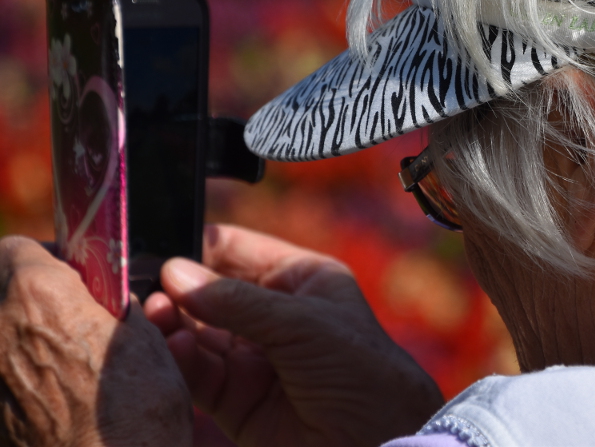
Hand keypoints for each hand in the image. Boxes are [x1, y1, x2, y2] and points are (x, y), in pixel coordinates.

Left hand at [0, 235, 192, 446]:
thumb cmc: (134, 416)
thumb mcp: (145, 342)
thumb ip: (113, 308)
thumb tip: (108, 302)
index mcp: (38, 296)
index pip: (19, 248)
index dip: (47, 258)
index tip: (72, 275)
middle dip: (25, 298)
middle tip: (62, 316)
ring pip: (0, 339)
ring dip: (17, 340)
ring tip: (57, 363)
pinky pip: (0, 378)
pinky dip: (14, 377)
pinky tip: (48, 396)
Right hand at [145, 225, 442, 446]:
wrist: (377, 442)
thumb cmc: (360, 370)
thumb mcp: (303, 323)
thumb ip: (237, 301)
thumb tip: (175, 272)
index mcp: (300, 281)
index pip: (238, 252)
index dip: (200, 248)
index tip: (157, 245)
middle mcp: (272, 316)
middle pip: (208, 294)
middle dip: (175, 289)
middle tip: (140, 285)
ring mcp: (252, 358)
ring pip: (195, 334)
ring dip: (170, 324)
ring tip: (151, 315)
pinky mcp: (236, 401)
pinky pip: (196, 375)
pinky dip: (179, 361)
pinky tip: (172, 348)